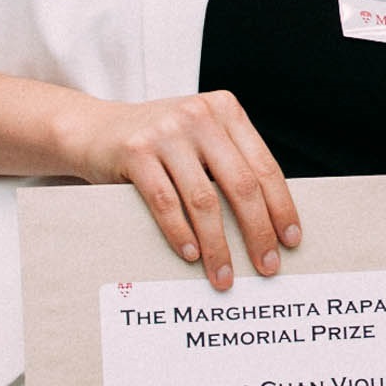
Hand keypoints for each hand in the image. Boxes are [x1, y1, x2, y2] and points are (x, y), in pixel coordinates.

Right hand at [70, 90, 300, 285]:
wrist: (94, 128)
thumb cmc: (159, 143)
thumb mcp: (200, 137)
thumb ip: (230, 161)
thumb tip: (269, 220)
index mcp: (225, 110)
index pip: (264, 165)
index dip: (281, 206)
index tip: (290, 240)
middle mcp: (199, 116)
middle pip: (241, 184)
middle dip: (257, 231)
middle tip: (267, 266)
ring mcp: (166, 132)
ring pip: (203, 200)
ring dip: (217, 246)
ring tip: (223, 275)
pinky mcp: (135, 152)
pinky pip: (165, 203)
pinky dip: (181, 234)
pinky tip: (192, 256)